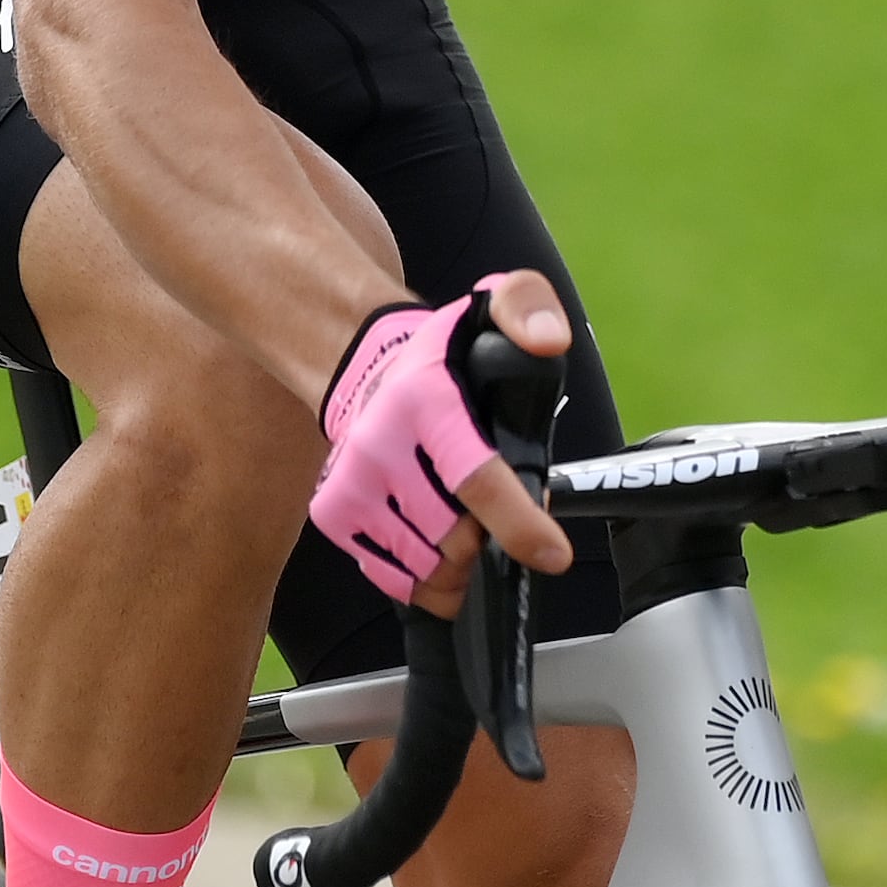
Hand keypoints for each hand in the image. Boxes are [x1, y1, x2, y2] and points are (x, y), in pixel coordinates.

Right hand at [313, 271, 576, 613]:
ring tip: (475, 535)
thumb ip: (529, 309)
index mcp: (425, 399)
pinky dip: (427, 581)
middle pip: (454, 535)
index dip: (517, 524)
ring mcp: (350, 484)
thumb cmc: (445, 352)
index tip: (553, 554)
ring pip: (425, 564)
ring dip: (462, 566)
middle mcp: (378, 444)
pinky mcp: (333, 514)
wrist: (359, 365)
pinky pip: (391, 576)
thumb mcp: (495, 305)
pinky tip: (444, 558)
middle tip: (504, 519)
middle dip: (492, 541)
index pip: (475, 476)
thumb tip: (547, 341)